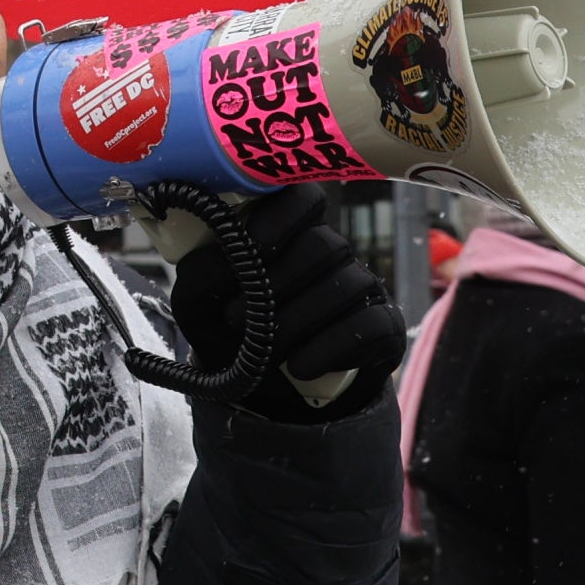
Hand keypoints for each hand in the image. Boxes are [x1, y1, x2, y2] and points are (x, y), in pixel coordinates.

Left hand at [169, 186, 404, 418]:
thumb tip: (221, 260)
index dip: (281, 215)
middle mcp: (331, 250)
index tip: (250, 246)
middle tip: (235, 318)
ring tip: (262, 351)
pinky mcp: (384, 324)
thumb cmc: (230, 328)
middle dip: (277, 283)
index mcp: (287, 230)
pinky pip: (372, 325)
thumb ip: (203, 273)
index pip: (302, 196)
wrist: (263, 388)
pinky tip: (299, 366)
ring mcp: (362, 285)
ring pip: (348, 285)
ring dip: (297, 321)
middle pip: (323, 244)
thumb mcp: (200, 302)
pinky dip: (331, 348)